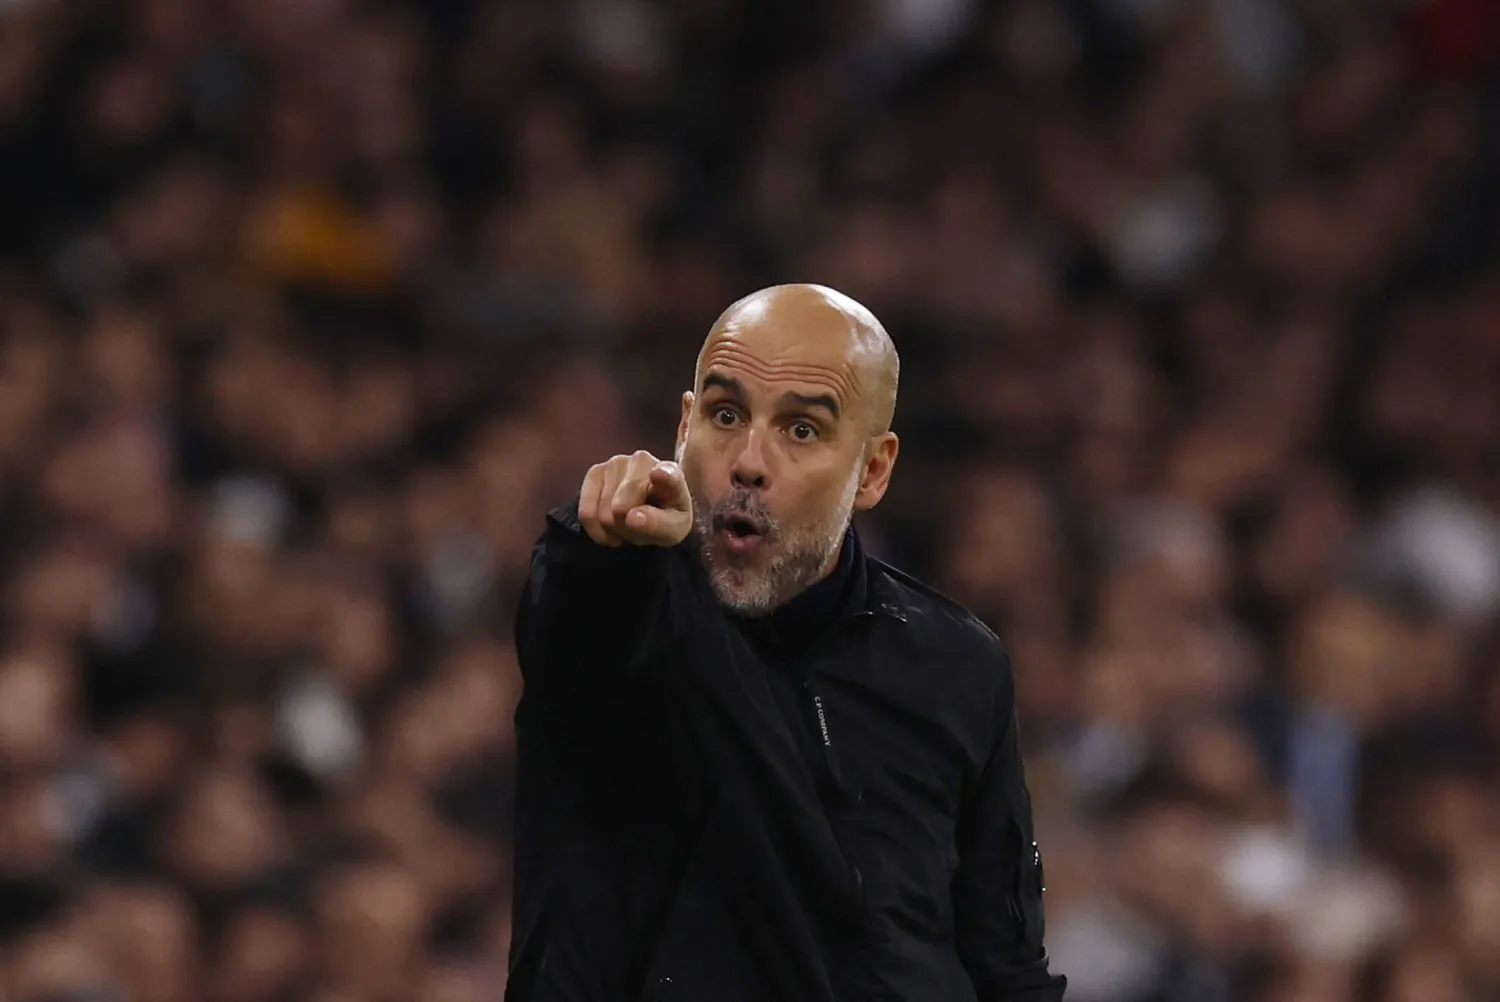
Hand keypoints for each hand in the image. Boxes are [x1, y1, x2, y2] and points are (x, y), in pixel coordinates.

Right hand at [578, 451, 693, 547]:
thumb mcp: (672, 530)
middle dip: (626, 527)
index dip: (663, 476)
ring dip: (613, 528)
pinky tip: (609, 529)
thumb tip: (631, 517)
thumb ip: (657, 525)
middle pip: (621, 508)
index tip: (658, 475)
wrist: (652, 510)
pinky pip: (586, 512)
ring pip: (602, 513)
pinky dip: (595, 529)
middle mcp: (642, 461)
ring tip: (627, 522)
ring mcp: (616, 463)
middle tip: (639, 527)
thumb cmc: (665, 518)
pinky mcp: (595, 471)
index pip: (668, 475)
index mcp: (671, 474)